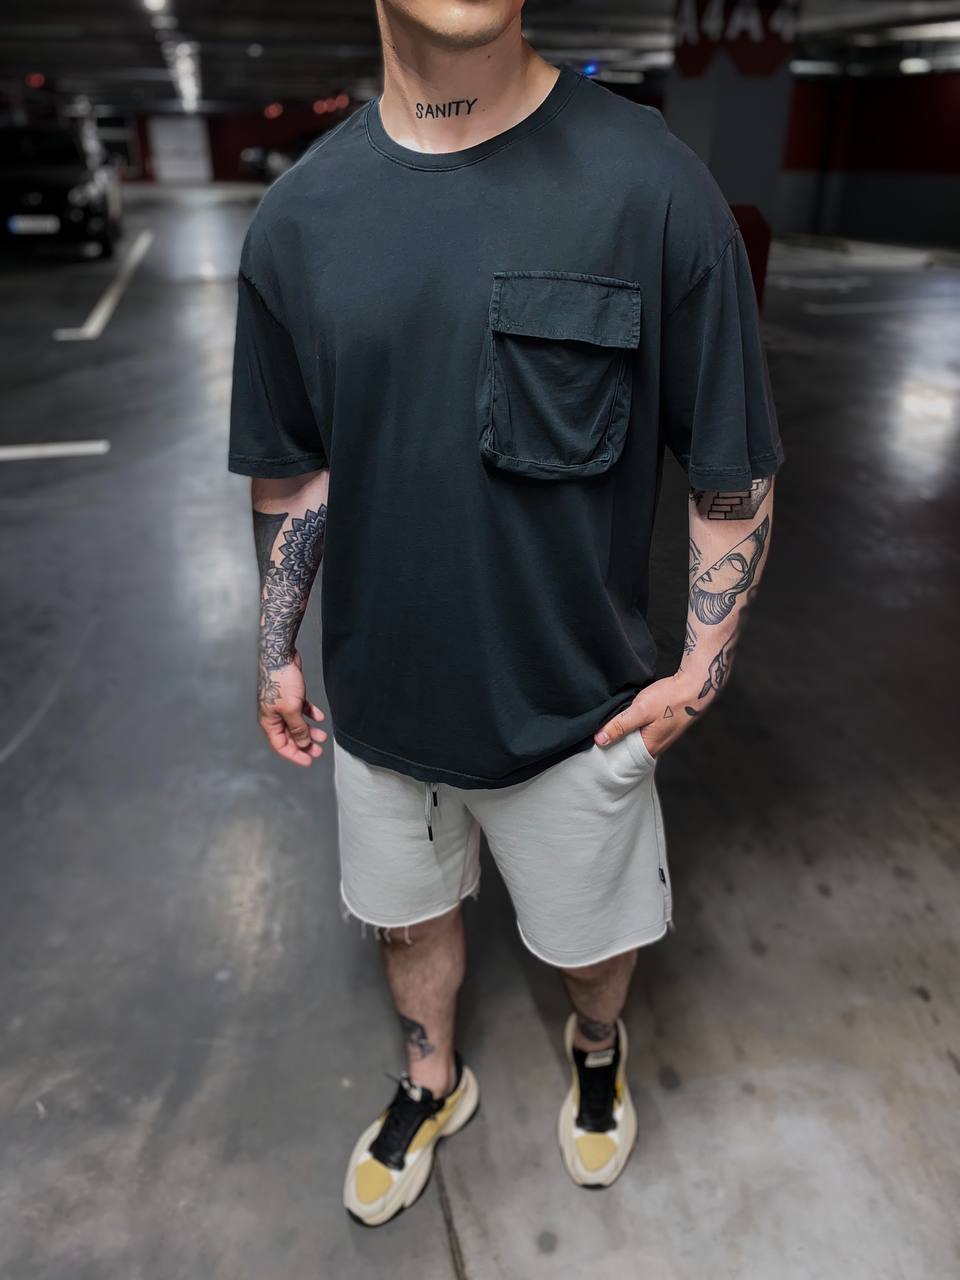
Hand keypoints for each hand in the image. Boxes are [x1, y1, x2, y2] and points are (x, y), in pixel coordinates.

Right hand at [257, 650, 327, 766]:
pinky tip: (319, 717)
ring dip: (309, 731)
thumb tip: (302, 744)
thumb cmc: (281, 682)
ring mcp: (282, 705)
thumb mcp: (291, 710)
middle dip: (304, 745)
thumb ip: (297, 729)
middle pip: (290, 736)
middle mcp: (274, 715)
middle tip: (318, 751)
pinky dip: (310, 714)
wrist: (281, 657)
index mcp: (269, 722)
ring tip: (322, 737)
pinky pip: (301, 710)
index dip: (295, 755)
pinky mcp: (291, 695)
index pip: (280, 745)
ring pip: (297, 724)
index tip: (309, 761)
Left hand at [594, 672, 703, 759]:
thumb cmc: (670, 698)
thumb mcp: (640, 710)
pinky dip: (634, 728)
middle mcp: (656, 748)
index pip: (621, 758)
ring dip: (625, 733)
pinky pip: (643, 733)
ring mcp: (660, 739)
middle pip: (628, 751)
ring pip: (636, 741)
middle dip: (615, 742)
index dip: (607, 751)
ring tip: (612, 724)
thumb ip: (620, 725)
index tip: (595, 743)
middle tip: (600, 731)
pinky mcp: (662, 729)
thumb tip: (600, 740)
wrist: (695, 686)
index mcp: (649, 748)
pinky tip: (629, 718)